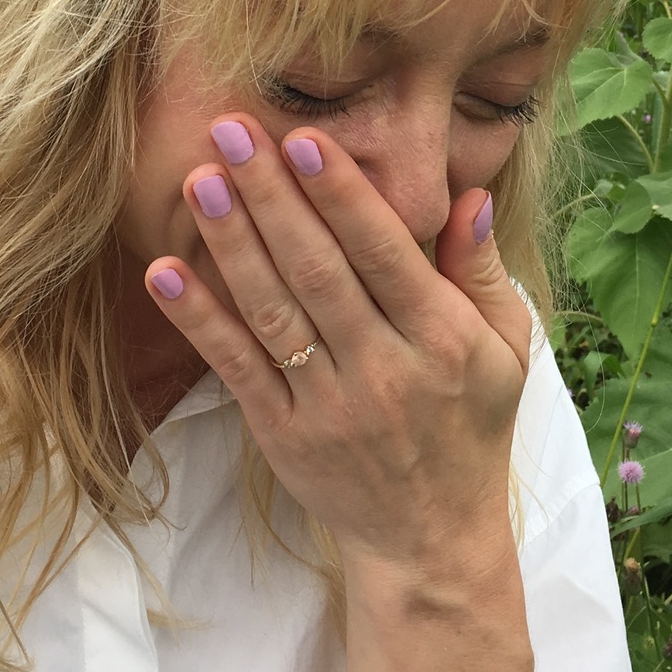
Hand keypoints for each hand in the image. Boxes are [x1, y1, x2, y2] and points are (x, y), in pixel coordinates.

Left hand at [143, 115, 532, 571]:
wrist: (431, 541)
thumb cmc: (472, 427)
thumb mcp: (506, 349)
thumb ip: (482, 270)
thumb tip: (470, 196)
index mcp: (443, 339)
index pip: (385, 254)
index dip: (342, 195)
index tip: (304, 139)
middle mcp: (385, 369)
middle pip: (319, 270)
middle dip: (272, 196)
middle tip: (232, 131)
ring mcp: (328, 405)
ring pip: (273, 312)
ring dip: (231, 243)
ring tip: (198, 181)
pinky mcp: (282, 435)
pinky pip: (236, 368)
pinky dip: (199, 320)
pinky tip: (165, 272)